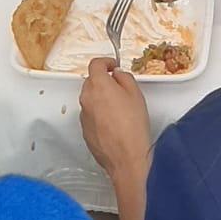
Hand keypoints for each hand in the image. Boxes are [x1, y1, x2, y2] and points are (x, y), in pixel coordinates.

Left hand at [79, 58, 151, 183]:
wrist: (127, 157)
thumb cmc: (132, 127)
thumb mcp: (135, 93)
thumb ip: (124, 77)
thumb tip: (118, 76)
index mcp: (98, 86)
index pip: (95, 64)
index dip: (105, 62)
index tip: (112, 65)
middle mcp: (87, 99)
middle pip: (91, 81)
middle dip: (103, 81)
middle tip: (118, 86)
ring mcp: (84, 116)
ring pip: (90, 99)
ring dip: (101, 98)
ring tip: (119, 107)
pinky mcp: (85, 131)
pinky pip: (90, 115)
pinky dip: (99, 114)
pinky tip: (114, 122)